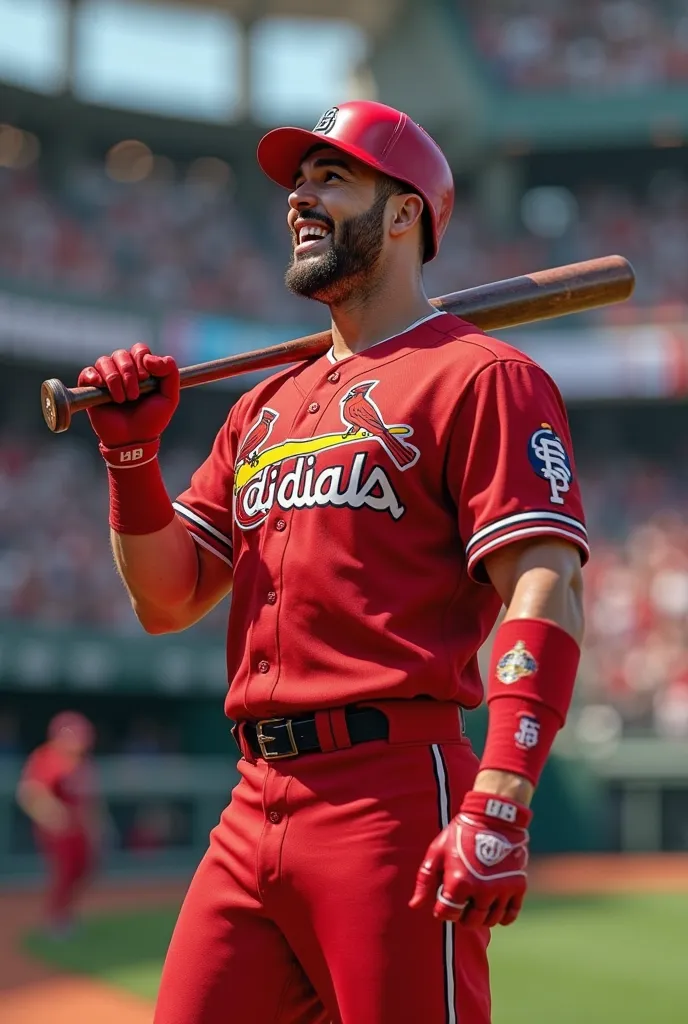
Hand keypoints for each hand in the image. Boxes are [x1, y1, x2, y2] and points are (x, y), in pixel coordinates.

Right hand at [78, 343, 179, 448]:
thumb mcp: (170, 397)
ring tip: (122, 400)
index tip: (146, 378)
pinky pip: (87, 372)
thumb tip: (149, 358)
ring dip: (114, 380)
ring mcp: (105, 378)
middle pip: (121, 354)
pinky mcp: (90, 388)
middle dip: (129, 373)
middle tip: (134, 395)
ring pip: (104, 361)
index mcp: (141, 369)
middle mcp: (122, 370)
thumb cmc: (151, 420)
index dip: (141, 360)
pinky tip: (101, 387)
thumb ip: (170, 373)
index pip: (139, 350)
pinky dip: (94, 377)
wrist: (133, 440)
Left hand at [409, 790, 531, 926]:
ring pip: (491, 920)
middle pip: (471, 922)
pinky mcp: (518, 886)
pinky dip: (502, 916)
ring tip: (476, 901)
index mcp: (459, 882)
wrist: (494, 817)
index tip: (444, 899)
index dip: (442, 910)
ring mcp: (502, 889)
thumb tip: (415, 905)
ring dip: (481, 916)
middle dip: (462, 915)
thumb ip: (425, 880)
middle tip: (461, 901)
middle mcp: (483, 890)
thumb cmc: (461, 834)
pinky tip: (494, 906)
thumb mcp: (437, 851)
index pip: (447, 914)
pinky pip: (510, 915)